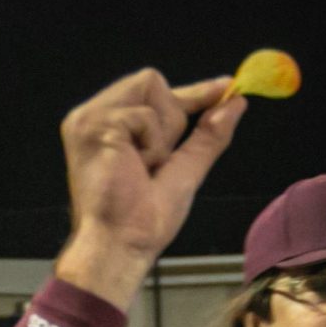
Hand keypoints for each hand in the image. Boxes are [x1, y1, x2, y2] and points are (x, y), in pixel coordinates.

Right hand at [56, 70, 245, 311]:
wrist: (120, 245)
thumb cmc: (143, 221)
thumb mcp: (184, 169)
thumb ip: (207, 135)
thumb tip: (236, 102)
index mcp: (107, 128)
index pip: (151, 93)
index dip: (190, 92)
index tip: (225, 87)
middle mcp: (93, 116)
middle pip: (151, 81)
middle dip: (170, 119)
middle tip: (155, 162)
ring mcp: (89, 118)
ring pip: (150, 87)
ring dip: (161, 133)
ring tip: (140, 168)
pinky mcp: (94, 124)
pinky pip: (145, 114)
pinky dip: (153, 144)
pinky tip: (134, 168)